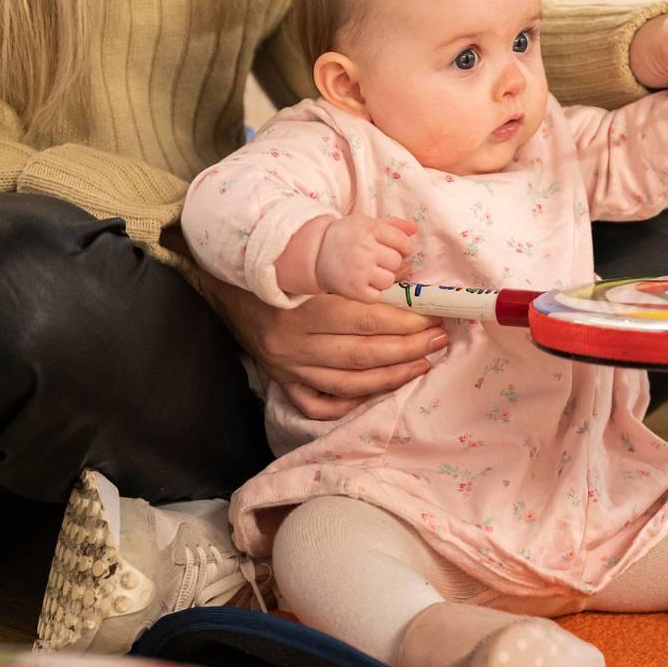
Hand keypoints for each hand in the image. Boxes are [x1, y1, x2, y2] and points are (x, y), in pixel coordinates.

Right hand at [199, 274, 446, 420]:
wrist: (229, 287)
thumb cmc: (281, 269)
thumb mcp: (314, 261)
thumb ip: (356, 269)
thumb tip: (408, 274)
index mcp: (301, 306)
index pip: (363, 318)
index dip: (404, 320)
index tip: (433, 315)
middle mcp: (293, 341)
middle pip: (362, 353)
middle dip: (408, 348)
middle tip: (438, 339)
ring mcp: (287, 367)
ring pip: (349, 383)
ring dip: (392, 376)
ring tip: (423, 364)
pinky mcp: (283, 383)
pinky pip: (320, 404)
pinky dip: (350, 403)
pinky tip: (378, 393)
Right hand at [316, 216, 416, 302]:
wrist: (315, 252)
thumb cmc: (346, 236)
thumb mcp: (367, 223)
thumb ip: (393, 225)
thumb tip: (415, 229)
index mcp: (369, 229)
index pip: (403, 242)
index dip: (403, 247)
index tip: (395, 249)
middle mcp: (364, 249)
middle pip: (397, 262)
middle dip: (392, 263)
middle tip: (379, 261)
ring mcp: (358, 270)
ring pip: (389, 280)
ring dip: (383, 279)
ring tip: (371, 273)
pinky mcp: (352, 289)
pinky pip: (376, 296)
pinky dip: (372, 293)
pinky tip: (364, 283)